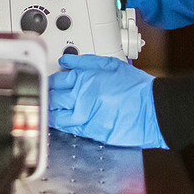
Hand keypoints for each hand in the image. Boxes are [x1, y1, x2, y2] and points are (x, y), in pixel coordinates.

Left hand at [47, 54, 165, 148]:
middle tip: (42, 96)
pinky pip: (68, 129)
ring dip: (49, 112)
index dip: (49, 82)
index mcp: (84, 79)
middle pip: (53, 98)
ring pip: (56, 116)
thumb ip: (84, 62)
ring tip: (47, 110)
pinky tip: (59, 122)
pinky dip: (60, 125)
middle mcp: (80, 98)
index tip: (47, 83)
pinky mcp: (90, 132)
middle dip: (46, 96)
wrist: (151, 110)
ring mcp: (84, 117)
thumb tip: (66, 61)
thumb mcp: (111, 65)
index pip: (56, 81)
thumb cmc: (136, 87)